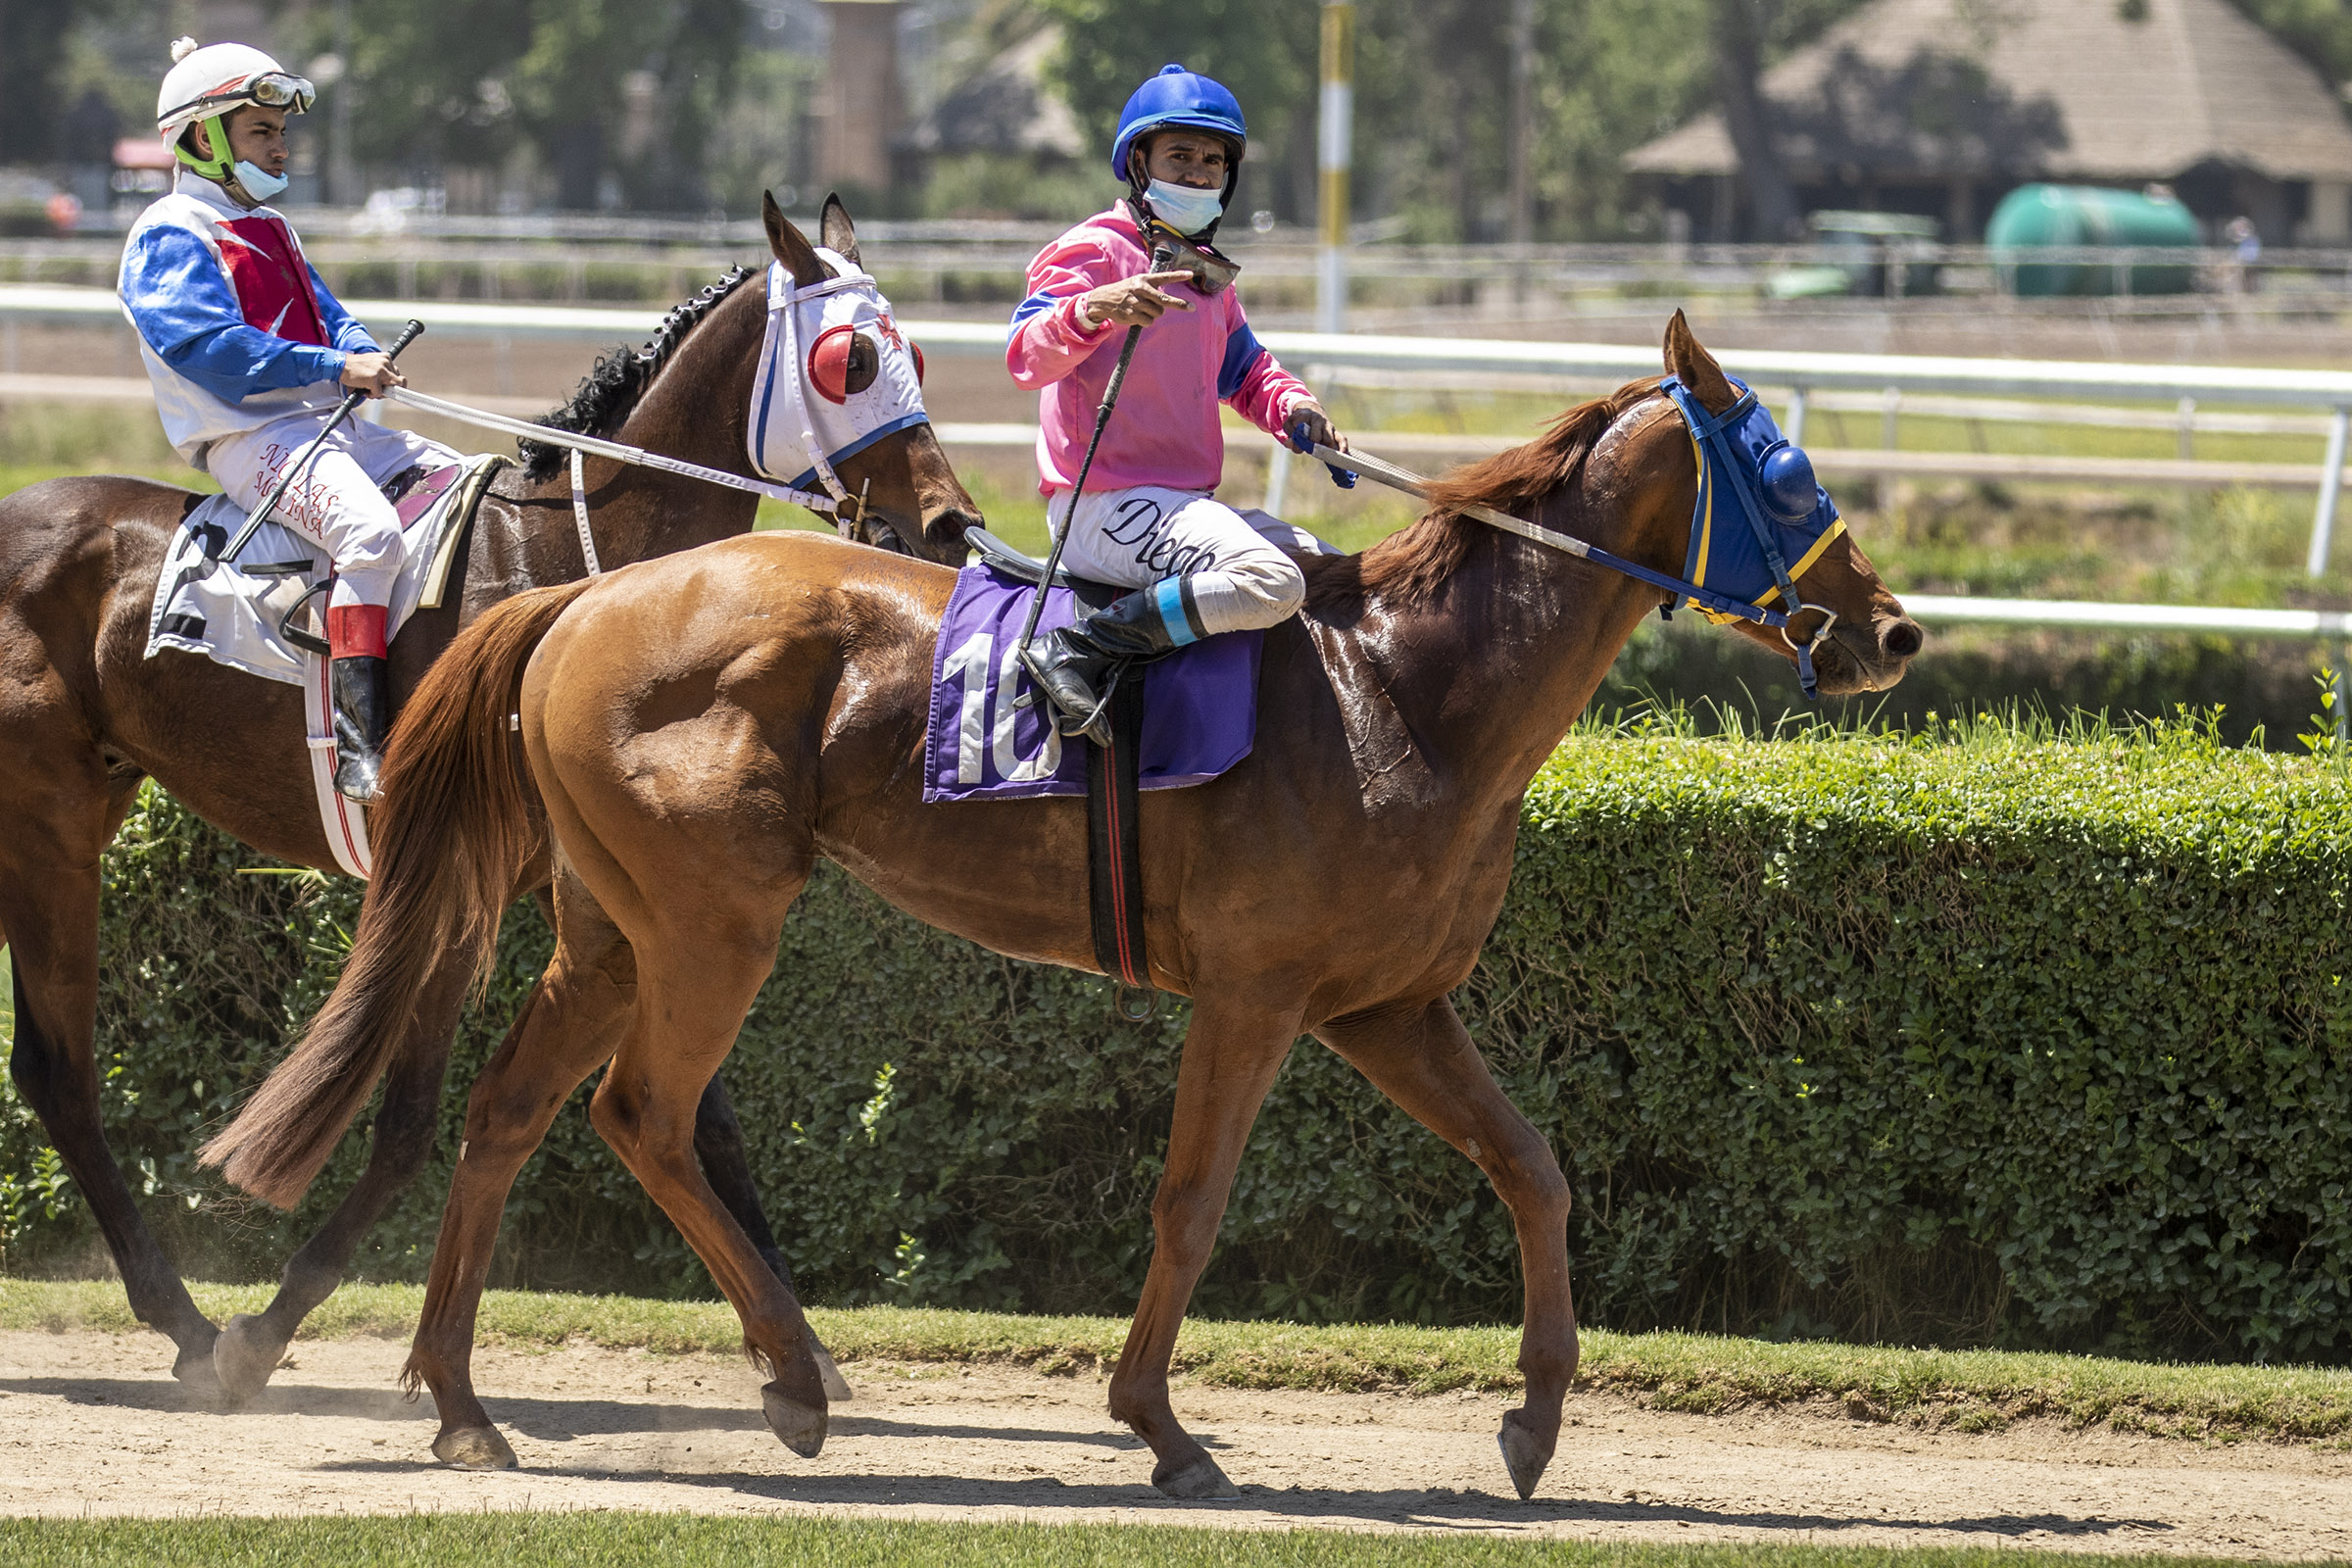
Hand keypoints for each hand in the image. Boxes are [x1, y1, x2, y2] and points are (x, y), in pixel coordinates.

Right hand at [338, 351, 404, 397]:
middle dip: (390, 389)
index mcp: (386, 358)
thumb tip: (395, 389)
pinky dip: (371, 395)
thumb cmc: (355, 368)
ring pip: (392, 389)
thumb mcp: (373, 366)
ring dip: (381, 392)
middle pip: (400, 382)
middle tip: (377, 389)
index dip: (394, 384)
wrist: (339, 365)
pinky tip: (363, 388)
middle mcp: (385, 362)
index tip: (392, 389)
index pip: (398, 374)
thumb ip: (384, 374)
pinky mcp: (374, 378)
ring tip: (369, 388)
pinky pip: (379, 393)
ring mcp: (380, 370)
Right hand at [1079, 271, 1194, 329]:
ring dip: (1154, 314)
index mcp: (1144, 279)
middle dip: (1180, 305)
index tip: (1191, 274)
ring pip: (1158, 313)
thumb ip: (1151, 288)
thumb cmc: (1124, 292)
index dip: (1178, 276)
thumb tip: (1166, 302)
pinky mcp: (1132, 314)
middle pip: (1165, 300)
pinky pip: (1149, 321)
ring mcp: (1137, 302)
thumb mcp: (1136, 283)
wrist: (1103, 300)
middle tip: (1192, 308)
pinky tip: (1137, 316)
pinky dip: (1146, 321)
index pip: (1164, 277)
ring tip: (1143, 310)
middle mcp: (1141, 289)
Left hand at [1287, 402, 1347, 455]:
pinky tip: (1342, 454)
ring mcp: (1327, 426)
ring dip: (1325, 450)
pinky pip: (1341, 438)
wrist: (1310, 411)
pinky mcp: (1335, 432)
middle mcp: (1317, 420)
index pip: (1300, 428)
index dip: (1297, 438)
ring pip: (1328, 439)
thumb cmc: (1298, 423)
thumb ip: (1288, 437)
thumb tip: (1289, 444)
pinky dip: (1343, 447)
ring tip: (1323, 456)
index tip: (1294, 441)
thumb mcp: (1289, 427)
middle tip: (1308, 449)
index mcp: (1304, 415)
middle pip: (1315, 437)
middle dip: (1311, 446)